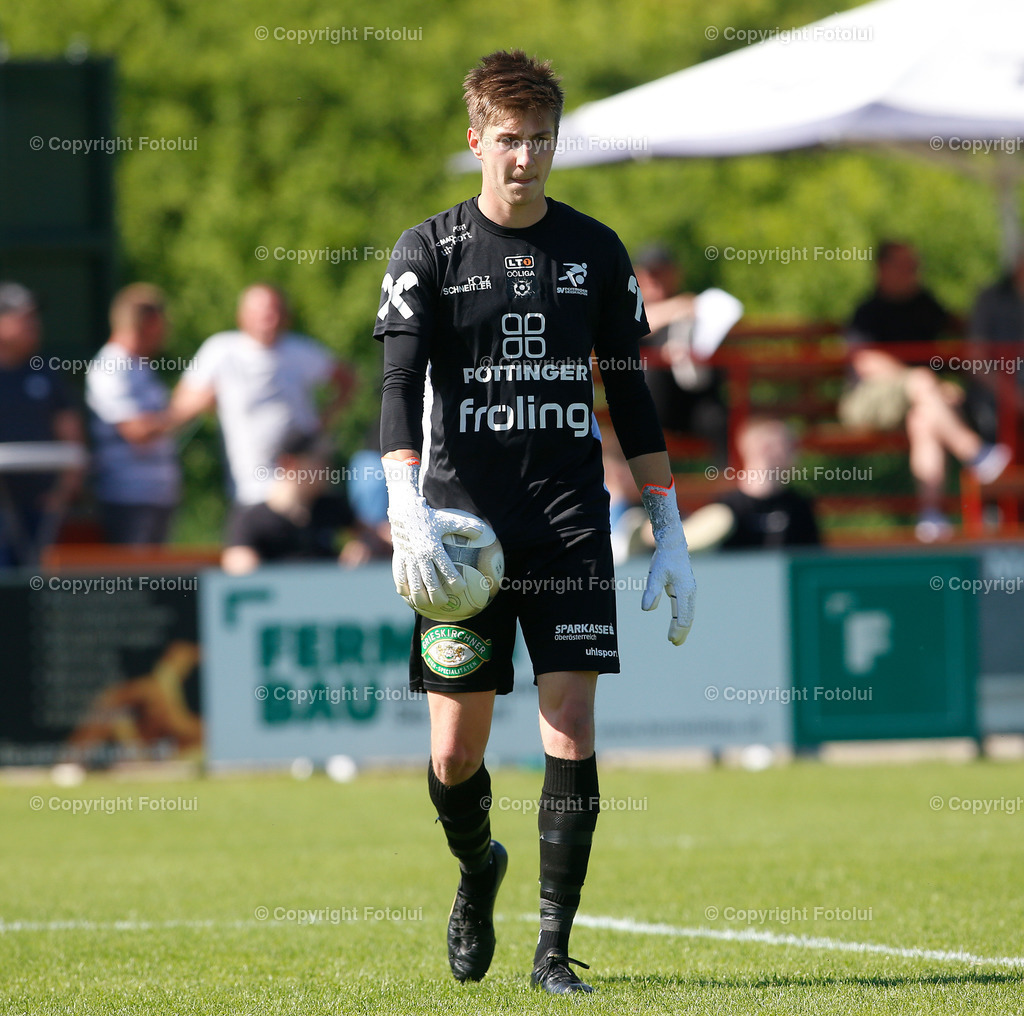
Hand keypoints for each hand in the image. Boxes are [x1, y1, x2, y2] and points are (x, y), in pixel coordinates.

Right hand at [383, 458, 480, 607]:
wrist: (404, 511)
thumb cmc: (430, 516)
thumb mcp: (448, 520)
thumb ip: (466, 527)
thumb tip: (484, 531)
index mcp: (434, 548)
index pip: (446, 569)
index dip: (455, 581)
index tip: (462, 588)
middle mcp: (421, 555)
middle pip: (430, 582)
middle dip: (438, 595)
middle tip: (445, 603)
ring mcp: (408, 558)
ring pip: (414, 583)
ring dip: (420, 597)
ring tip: (426, 606)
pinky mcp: (399, 558)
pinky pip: (400, 577)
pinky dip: (404, 588)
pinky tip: (408, 596)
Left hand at [640, 479, 695, 645]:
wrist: (672, 544)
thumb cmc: (663, 559)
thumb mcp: (655, 575)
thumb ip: (651, 591)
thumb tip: (647, 609)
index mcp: (685, 590)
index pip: (684, 615)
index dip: (678, 629)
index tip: (671, 640)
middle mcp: (690, 592)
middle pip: (688, 616)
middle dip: (682, 631)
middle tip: (674, 643)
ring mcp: (689, 590)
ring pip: (688, 612)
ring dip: (683, 625)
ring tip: (677, 638)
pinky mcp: (685, 588)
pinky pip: (685, 607)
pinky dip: (683, 617)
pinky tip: (678, 623)